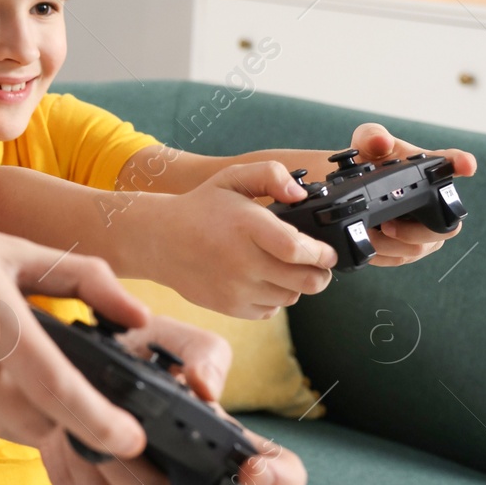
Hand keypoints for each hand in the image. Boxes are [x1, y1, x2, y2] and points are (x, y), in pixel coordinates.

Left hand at [39, 315, 305, 484]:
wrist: (85, 376)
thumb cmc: (144, 359)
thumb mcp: (175, 341)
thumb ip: (201, 352)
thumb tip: (203, 388)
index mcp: (229, 449)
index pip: (282, 477)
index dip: (276, 479)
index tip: (251, 468)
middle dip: (119, 451)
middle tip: (97, 412)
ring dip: (85, 452)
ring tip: (73, 414)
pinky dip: (64, 460)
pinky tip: (61, 431)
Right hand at [133, 161, 334, 317]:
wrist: (159, 240)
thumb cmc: (201, 208)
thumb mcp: (231, 178)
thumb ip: (270, 174)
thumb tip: (300, 194)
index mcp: (247, 227)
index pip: (299, 251)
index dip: (322, 254)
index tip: (326, 251)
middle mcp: (243, 262)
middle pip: (306, 282)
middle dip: (320, 273)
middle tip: (316, 263)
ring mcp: (236, 289)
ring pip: (292, 297)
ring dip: (296, 284)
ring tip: (285, 268)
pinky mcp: (230, 307)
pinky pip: (270, 310)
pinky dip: (274, 297)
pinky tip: (262, 279)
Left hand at [349, 123, 477, 266]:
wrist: (350, 188)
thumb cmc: (368, 162)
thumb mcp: (365, 144)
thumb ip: (371, 137)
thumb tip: (381, 142)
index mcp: (429, 168)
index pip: (452, 163)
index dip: (462, 164)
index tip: (466, 165)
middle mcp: (435, 199)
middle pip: (446, 226)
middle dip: (414, 232)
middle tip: (386, 225)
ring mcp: (425, 227)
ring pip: (419, 248)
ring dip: (390, 246)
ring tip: (369, 234)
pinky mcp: (409, 247)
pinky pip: (401, 259)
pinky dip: (381, 255)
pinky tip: (368, 244)